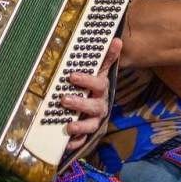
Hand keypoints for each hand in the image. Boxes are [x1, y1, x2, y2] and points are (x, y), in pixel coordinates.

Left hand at [61, 37, 121, 151]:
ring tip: (69, 125)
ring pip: (90, 125)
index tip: (72, 75)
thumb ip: (106, 58)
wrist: (96, 108)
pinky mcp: (87, 134)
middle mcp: (100, 106)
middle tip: (63, 99)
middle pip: (94, 106)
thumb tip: (116, 39)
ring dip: (80, 125)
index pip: (98, 84)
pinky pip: (83, 140)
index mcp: (101, 89)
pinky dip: (76, 142)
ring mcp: (94, 120)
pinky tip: (67, 142)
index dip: (86, 80)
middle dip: (79, 103)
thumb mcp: (100, 72)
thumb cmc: (94, 87)